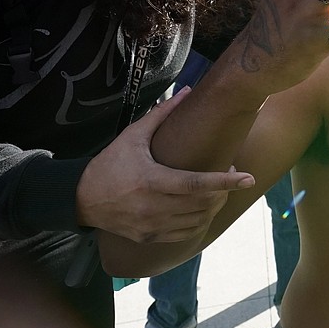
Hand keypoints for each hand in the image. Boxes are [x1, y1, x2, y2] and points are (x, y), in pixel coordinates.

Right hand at [75, 88, 255, 242]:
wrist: (81, 199)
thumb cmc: (109, 164)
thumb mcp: (133, 136)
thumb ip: (162, 114)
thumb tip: (187, 91)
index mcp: (152, 181)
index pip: (197, 184)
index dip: (225, 181)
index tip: (248, 178)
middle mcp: (153, 207)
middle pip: (202, 204)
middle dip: (224, 192)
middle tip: (233, 177)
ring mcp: (151, 225)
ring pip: (196, 221)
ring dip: (214, 207)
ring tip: (219, 191)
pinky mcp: (149, 237)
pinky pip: (184, 234)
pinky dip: (199, 222)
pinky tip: (203, 209)